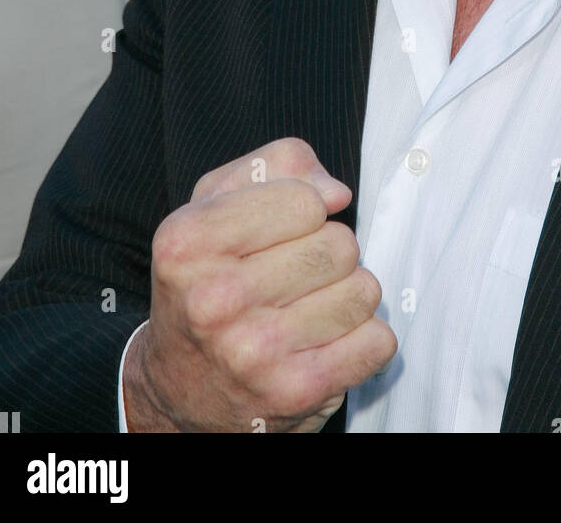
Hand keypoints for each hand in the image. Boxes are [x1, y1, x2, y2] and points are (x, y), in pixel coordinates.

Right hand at [123, 137, 396, 432]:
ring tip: (309, 309)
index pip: (304, 200)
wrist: (182, 390)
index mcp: (188, 242)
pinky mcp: (295, 393)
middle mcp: (215, 299)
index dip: (307, 208)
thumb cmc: (205, 282)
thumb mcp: (213, 206)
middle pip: (340, 244)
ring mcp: (255, 352)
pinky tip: (324, 343)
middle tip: (295, 275)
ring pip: (365, 290)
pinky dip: (363, 339)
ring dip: (348, 296)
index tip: (285, 231)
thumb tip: (337, 192)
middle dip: (330, 252)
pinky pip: (378, 341)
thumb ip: (274, 167)